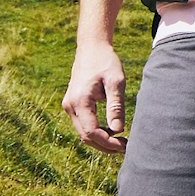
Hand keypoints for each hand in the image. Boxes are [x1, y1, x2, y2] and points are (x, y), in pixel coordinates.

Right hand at [63, 39, 128, 154]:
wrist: (91, 48)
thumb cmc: (106, 62)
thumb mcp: (116, 82)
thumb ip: (116, 106)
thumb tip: (118, 130)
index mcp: (80, 100)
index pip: (92, 131)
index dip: (108, 143)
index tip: (125, 146)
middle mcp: (70, 105)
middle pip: (85, 136)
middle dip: (105, 145)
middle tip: (126, 147)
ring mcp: (69, 105)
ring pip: (83, 132)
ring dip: (100, 140)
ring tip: (121, 141)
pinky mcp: (72, 104)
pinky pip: (83, 124)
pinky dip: (96, 131)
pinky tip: (112, 131)